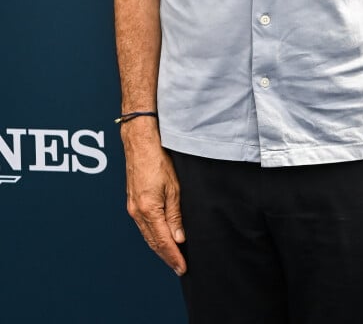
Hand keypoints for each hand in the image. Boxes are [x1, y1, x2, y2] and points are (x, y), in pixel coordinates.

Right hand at [121, 123, 186, 275]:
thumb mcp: (173, 188)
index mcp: (148, 210)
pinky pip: (143, 226)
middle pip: (153, 242)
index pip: (163, 241)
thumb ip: (175, 215)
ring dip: (159, 247)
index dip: (173, 256)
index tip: (182, 267)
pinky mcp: (132, 202)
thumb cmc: (157, 159)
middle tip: (179, 266)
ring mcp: (132, 208)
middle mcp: (137, 212)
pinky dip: (153, 235)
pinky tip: (160, 237)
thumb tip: (179, 238)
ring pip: (147, 235)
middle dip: (167, 256)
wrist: (140, 143)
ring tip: (172, 256)